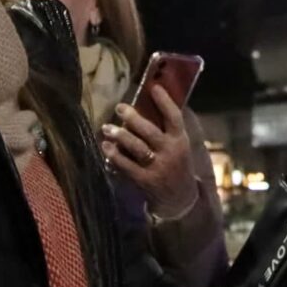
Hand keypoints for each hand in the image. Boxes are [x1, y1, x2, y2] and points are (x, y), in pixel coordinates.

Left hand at [103, 90, 205, 217]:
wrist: (180, 198)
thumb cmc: (177, 164)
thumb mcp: (180, 145)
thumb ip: (169, 127)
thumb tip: (154, 101)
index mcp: (180, 140)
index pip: (174, 117)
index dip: (165, 101)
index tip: (154, 88)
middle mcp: (170, 152)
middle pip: (150, 131)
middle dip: (133, 118)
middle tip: (119, 107)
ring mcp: (158, 167)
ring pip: (137, 148)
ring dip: (120, 136)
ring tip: (107, 127)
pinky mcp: (145, 181)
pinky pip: (127, 166)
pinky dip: (115, 156)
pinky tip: (105, 146)